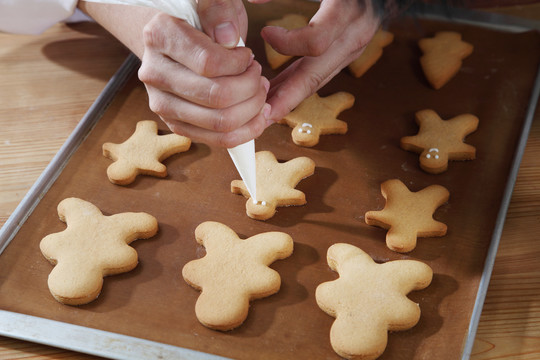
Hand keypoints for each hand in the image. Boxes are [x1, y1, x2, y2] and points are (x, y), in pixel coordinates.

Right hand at [138, 2, 270, 147]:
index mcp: (159, 36)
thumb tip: (228, 39)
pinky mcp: (176, 124)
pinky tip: (258, 115)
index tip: (248, 55)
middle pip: (217, 97)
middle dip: (251, 88)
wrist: (177, 41)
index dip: (239, 64)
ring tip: (260, 93)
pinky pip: (218, 139)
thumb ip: (219, 10)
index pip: (209, 64)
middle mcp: (154, 73)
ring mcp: (162, 103)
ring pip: (220, 122)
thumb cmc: (200, 19)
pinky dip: (246, 130)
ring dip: (252, 110)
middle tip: (259, 75)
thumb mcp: (211, 2)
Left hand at [256, 0, 379, 121]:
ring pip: (317, 79)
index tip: (265, 32)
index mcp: (346, 13)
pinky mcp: (346, 54)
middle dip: (288, 98)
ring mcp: (352, 49)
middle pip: (317, 76)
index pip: (316, 41)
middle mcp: (353, 36)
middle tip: (263, 116)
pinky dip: (297, 84)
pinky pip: (319, 74)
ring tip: (263, 112)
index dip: (287, 43)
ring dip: (289, 96)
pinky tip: (276, 92)